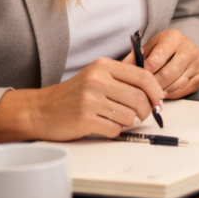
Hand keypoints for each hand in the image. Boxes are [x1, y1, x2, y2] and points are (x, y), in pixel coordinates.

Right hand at [0, 59, 163, 142]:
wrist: (39, 110)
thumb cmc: (73, 95)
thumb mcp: (96, 77)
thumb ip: (123, 80)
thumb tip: (156, 94)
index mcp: (103, 66)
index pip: (143, 76)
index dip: (156, 91)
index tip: (158, 101)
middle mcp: (97, 80)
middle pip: (140, 98)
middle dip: (146, 110)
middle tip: (142, 115)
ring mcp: (89, 100)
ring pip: (130, 115)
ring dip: (130, 122)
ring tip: (119, 119)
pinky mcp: (84, 119)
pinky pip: (114, 129)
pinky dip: (115, 131)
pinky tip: (105, 126)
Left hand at [124, 28, 198, 97]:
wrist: (188, 48)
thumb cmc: (165, 48)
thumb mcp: (150, 45)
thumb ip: (136, 55)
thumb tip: (122, 67)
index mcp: (174, 37)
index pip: (158, 58)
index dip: (145, 71)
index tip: (136, 78)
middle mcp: (189, 49)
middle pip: (169, 73)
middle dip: (153, 84)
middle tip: (142, 90)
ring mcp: (197, 64)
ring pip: (177, 83)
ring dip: (162, 90)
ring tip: (150, 93)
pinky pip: (185, 90)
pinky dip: (172, 94)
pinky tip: (163, 92)